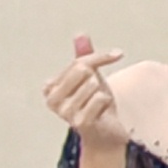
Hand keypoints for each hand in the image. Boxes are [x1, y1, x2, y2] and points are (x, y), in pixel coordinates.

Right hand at [44, 34, 131, 152]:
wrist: (106, 134)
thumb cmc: (97, 105)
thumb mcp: (91, 78)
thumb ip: (84, 57)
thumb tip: (80, 34)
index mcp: (49, 87)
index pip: (79, 61)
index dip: (100, 57)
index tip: (118, 54)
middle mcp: (52, 100)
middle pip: (83, 70)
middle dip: (98, 79)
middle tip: (99, 92)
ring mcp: (64, 113)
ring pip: (93, 85)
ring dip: (103, 94)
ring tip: (98, 106)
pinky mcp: (79, 122)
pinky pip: (100, 98)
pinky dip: (106, 103)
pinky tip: (102, 114)